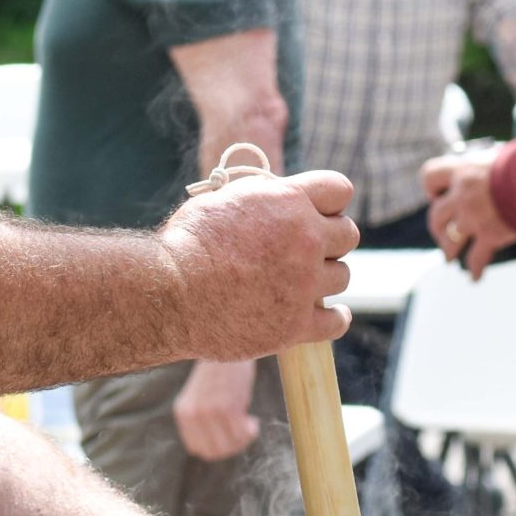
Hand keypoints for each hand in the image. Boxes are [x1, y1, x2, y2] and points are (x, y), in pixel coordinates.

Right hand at [159, 169, 358, 360]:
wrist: (167, 294)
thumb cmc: (186, 243)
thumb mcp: (223, 200)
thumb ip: (261, 197)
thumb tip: (275, 195)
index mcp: (288, 201)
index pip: (340, 190)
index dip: (330, 201)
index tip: (320, 213)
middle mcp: (305, 239)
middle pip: (349, 234)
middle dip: (331, 239)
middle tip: (309, 249)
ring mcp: (304, 284)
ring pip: (343, 276)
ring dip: (326, 277)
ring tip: (302, 282)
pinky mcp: (296, 324)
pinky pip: (337, 322)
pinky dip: (335, 319)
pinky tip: (327, 315)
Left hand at [172, 358, 259, 459]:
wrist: (229, 345)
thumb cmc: (219, 370)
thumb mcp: (201, 396)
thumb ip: (202, 420)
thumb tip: (217, 449)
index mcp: (183, 412)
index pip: (197, 449)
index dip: (216, 447)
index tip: (229, 436)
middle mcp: (193, 415)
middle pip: (213, 452)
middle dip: (231, 447)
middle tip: (242, 433)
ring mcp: (209, 412)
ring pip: (229, 445)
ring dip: (243, 440)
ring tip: (249, 425)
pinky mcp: (227, 407)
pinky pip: (241, 434)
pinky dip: (250, 432)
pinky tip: (253, 420)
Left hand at [421, 147, 515, 278]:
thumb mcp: (498, 158)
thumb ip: (488, 168)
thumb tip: (494, 165)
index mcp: (462, 171)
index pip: (430, 176)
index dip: (431, 188)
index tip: (438, 196)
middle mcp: (461, 195)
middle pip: (436, 214)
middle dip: (437, 227)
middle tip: (442, 234)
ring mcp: (472, 217)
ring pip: (450, 239)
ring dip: (448, 250)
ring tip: (449, 258)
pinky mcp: (489, 235)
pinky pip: (476, 257)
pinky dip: (475, 269)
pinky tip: (476, 277)